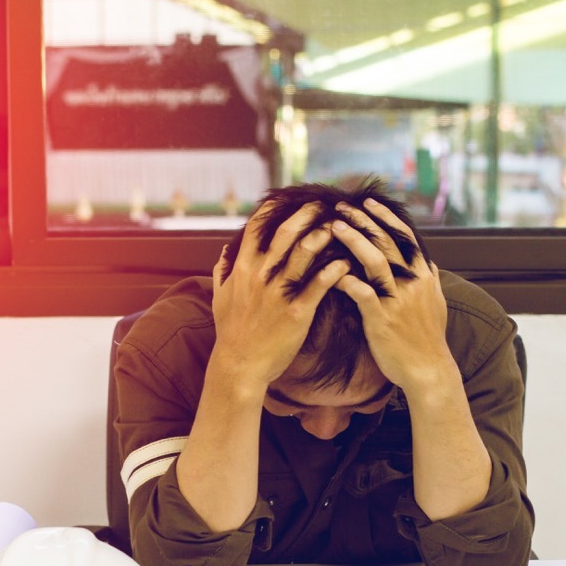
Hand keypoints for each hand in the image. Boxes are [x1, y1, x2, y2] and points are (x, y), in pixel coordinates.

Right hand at [211, 201, 349, 387]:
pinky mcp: (297, 311)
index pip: (257, 228)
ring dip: (323, 235)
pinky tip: (345, 262)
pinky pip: (320, 284)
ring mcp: (279, 293)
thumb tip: (224, 252)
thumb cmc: (231, 333)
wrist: (239, 366)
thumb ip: (222, 272)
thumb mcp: (219, 298)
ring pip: (304, 253)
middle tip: (322, 205)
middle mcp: (261, 276)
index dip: (273, 209)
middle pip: (285, 233)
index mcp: (243, 269)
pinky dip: (334, 269)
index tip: (286, 199)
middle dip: (306, 214)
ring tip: (338, 227)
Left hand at [332, 198, 452, 394]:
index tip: (369, 202)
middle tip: (342, 207)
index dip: (386, 218)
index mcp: (423, 276)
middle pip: (387, 242)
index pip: (405, 237)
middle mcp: (412, 283)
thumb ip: (431, 280)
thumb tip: (429, 262)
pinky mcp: (382, 318)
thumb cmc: (428, 339)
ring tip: (335, 226)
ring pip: (376, 261)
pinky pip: (362, 292)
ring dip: (354, 240)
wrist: (428, 370)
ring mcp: (397, 300)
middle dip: (364, 221)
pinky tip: (331, 270)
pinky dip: (347, 279)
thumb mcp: (437, 304)